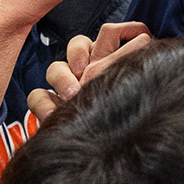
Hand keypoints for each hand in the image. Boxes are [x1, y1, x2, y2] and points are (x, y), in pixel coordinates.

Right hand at [24, 22, 151, 117]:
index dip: (120, 32)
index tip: (131, 41)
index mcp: (111, 59)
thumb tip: (145, 39)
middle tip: (89, 73)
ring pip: (56, 67)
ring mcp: (67, 86)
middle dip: (81, 54)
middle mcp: (88, 69)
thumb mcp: (133, 85)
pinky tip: (54, 115)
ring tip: (73, 94)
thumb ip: (133, 63)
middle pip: (78, 44)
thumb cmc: (129, 116)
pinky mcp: (50, 105)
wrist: (106, 152)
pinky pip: (37, 95)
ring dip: (62, 78)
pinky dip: (44, 104)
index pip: (113, 32)